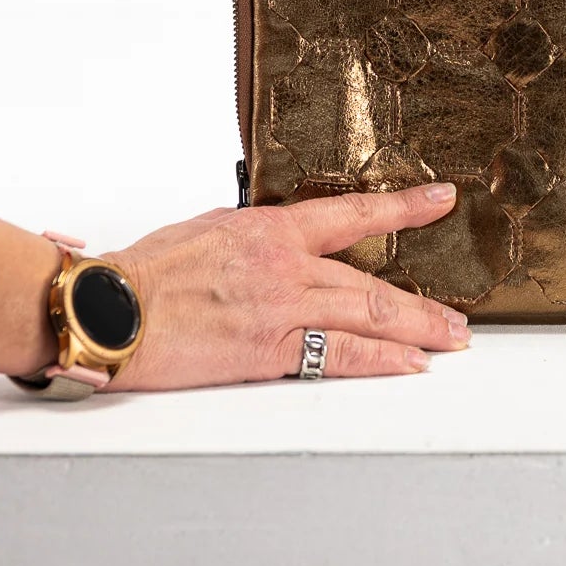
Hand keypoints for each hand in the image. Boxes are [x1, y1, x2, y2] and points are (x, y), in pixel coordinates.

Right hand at [101, 182, 469, 388]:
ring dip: (416, 330)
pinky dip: (378, 360)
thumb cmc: (144, 272)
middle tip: (458, 315)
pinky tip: (407, 365)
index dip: (404, 206)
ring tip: (449, 341)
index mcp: (270, 229)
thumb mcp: (208, 230)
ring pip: (367, 315)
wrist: (108, 308)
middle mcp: (285, 265)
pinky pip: (335, 355)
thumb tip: (281, 241)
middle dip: (423, 301)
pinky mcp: (265, 351)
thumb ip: (255, 237)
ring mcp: (280, 308)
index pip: (353, 212)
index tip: (441, 201)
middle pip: (372, 280)